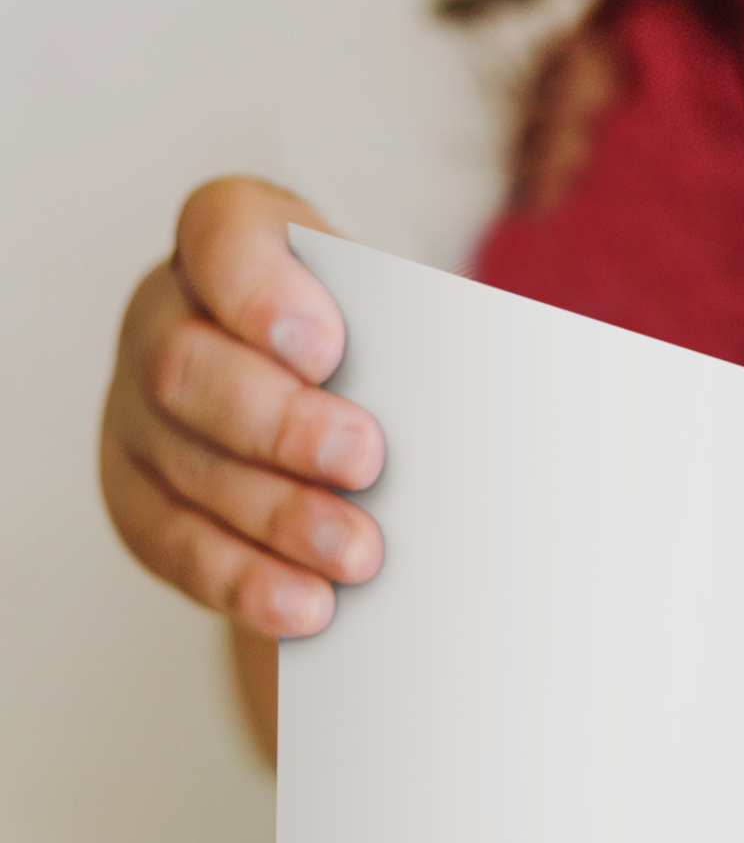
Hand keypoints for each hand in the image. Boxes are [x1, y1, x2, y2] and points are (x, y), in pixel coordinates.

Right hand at [100, 177, 384, 638]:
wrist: (334, 420)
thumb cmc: (381, 357)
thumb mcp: (407, 322)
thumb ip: (429, 342)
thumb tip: (504, 403)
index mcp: (235, 243)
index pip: (224, 235)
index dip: (261, 291)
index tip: (327, 347)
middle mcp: (168, 317)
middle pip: (188, 365)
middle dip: (278, 422)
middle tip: (364, 461)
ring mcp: (140, 410)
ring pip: (184, 462)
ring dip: (277, 515)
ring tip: (358, 556)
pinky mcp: (138, 496)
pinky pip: (175, 543)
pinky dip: (245, 580)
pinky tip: (307, 607)